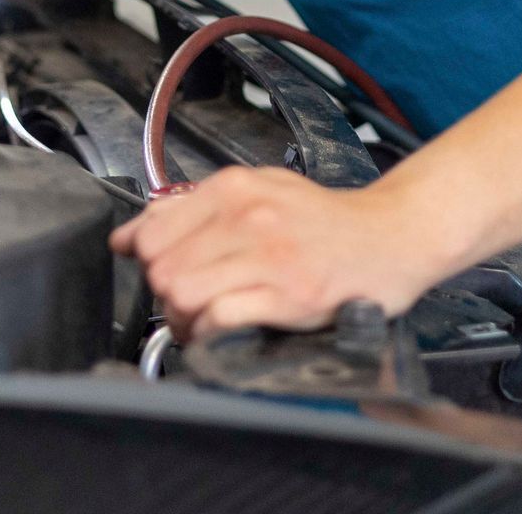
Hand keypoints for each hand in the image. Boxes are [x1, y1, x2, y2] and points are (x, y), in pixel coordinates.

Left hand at [109, 166, 440, 340]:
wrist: (391, 237)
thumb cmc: (325, 221)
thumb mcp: (257, 192)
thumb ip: (191, 210)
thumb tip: (130, 234)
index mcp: (234, 188)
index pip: (151, 232)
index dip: (149, 262)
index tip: (165, 273)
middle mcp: (247, 216)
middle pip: (161, 268)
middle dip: (165, 295)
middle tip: (187, 303)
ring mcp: (269, 255)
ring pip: (182, 292)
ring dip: (184, 319)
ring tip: (203, 321)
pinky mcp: (290, 294)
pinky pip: (219, 317)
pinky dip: (209, 333)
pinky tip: (223, 331)